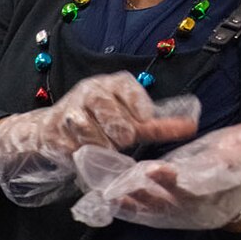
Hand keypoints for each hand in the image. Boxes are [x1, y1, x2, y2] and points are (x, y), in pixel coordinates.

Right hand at [0, 76, 198, 206]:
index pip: (131, 94)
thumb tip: (191, 127)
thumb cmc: (97, 124)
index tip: (143, 123)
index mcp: (112, 84)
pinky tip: (81, 153)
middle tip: (122, 140)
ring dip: (99, 147)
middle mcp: (91, 91)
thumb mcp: (127, 119)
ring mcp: (70, 109)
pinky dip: (80, 155)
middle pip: (113, 117)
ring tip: (102, 149)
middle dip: (119, 133)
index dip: (138, 110)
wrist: (49, 130)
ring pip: (92, 134)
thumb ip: (156, 125)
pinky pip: (73, 147)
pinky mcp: (54, 129)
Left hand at [72, 96, 240, 230]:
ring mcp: (177, 212)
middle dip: (147, 193)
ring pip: (148, 209)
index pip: (198, 188)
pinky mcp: (161, 211)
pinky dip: (121, 202)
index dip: (178, 183)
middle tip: (126, 179)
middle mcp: (196, 205)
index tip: (162, 171)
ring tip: (106, 187)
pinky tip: (102, 191)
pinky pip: (138, 210)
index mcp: (220, 188)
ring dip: (127, 199)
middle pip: (167, 203)